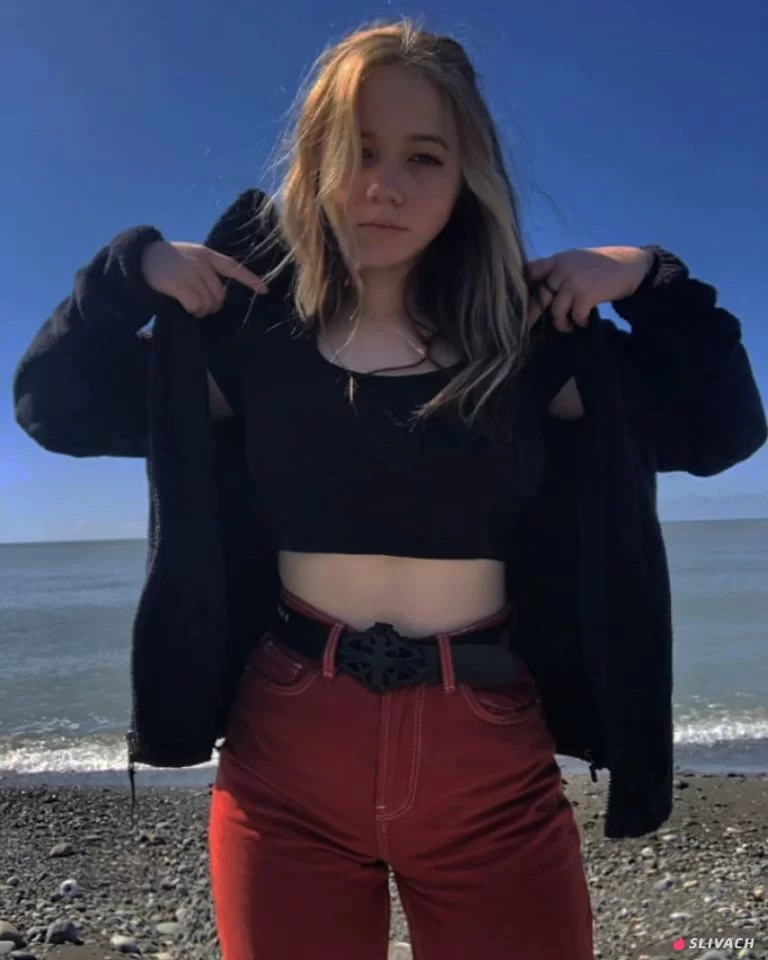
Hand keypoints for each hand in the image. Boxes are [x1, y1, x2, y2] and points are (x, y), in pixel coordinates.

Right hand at [141, 241, 268, 318]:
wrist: (141, 257)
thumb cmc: (169, 261)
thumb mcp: (191, 256)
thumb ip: (207, 269)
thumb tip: (221, 295)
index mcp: (208, 254)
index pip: (234, 268)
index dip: (251, 280)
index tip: (265, 291)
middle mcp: (202, 262)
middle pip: (220, 295)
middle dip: (213, 305)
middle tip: (201, 305)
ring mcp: (190, 272)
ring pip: (208, 302)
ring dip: (201, 311)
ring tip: (191, 306)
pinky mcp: (179, 283)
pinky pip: (195, 306)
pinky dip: (192, 311)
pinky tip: (186, 307)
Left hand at [525, 246, 653, 331]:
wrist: (632, 266)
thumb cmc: (603, 267)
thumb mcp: (578, 262)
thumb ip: (559, 272)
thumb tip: (539, 293)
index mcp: (559, 259)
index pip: (531, 270)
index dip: (524, 287)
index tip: (521, 302)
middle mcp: (563, 267)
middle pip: (541, 296)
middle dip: (536, 313)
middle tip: (531, 325)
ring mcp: (574, 280)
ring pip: (556, 310)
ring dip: (561, 323)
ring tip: (568, 326)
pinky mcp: (587, 294)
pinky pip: (575, 316)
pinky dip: (579, 322)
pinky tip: (583, 322)